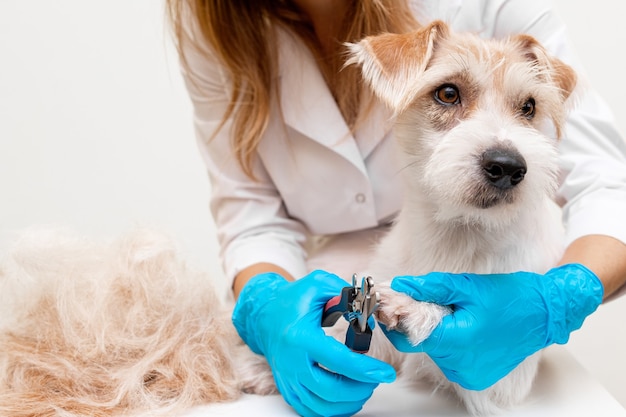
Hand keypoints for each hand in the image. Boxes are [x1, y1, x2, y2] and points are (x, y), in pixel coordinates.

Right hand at [232, 270, 395, 416]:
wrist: (265, 315)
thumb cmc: (293, 299)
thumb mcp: (318, 284)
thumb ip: (345, 294)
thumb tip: (369, 315)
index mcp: (300, 337)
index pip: (337, 360)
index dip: (366, 369)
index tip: (387, 372)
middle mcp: (292, 362)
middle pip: (331, 390)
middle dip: (360, 388)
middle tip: (376, 378)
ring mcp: (288, 379)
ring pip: (322, 406)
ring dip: (350, 401)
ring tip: (364, 386)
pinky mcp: (288, 389)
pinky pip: (311, 411)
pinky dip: (333, 410)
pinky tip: (347, 397)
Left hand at [383, 264, 602, 389]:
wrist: (546, 314)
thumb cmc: (511, 298)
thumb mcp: (467, 286)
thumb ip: (430, 287)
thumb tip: (402, 286)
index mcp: (455, 342)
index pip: (407, 337)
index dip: (397, 320)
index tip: (393, 305)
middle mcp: (459, 366)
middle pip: (422, 343)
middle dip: (420, 322)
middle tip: (433, 301)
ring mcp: (468, 375)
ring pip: (435, 351)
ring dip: (437, 332)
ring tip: (457, 313)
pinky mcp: (475, 378)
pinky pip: (450, 360)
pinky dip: (450, 343)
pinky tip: (465, 327)